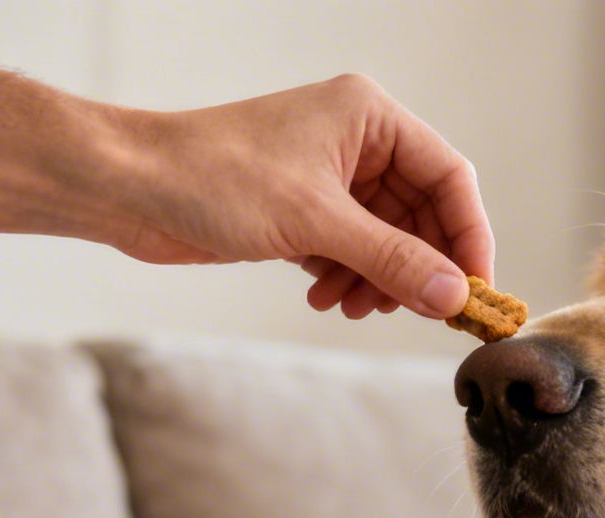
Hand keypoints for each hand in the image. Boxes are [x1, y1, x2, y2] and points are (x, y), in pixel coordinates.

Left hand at [110, 74, 493, 318]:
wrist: (129, 187)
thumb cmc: (213, 178)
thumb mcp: (316, 223)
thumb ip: (394, 260)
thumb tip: (454, 297)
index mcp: (368, 117)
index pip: (449, 177)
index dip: (469, 236)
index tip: (475, 291)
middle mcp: (355, 141)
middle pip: (422, 213)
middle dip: (420, 267)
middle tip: (421, 313)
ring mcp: (328, 177)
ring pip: (387, 238)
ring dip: (381, 280)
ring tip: (357, 307)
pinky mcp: (301, 209)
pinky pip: (351, 249)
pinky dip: (348, 278)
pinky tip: (326, 298)